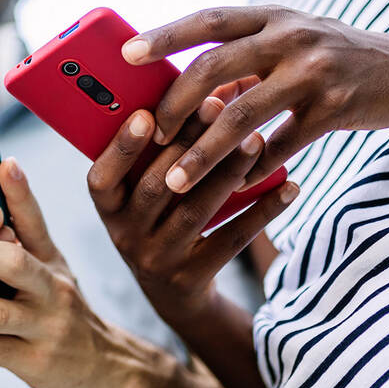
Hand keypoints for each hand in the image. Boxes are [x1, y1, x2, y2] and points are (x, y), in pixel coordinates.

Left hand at [0, 159, 125, 387]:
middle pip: (13, 263)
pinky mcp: (33, 362)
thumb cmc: (56, 306)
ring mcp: (44, 326)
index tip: (2, 163)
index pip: (34, 220)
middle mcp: (51, 287)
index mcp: (50, 258)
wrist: (103, 367)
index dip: (20, 192)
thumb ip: (17, 240)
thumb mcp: (49, 269)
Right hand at [86, 98, 297, 326]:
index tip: (147, 115)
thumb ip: (160, 151)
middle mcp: (126, 236)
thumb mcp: (143, 194)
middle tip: (218, 106)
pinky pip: (231, 240)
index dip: (121, 148)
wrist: (174, 295)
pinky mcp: (194, 278)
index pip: (101, 179)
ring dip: (226, 172)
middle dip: (187, 144)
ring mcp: (159, 260)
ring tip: (255, 139)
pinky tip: (287, 187)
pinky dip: (262, 211)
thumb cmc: (160, 221)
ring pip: (194, 211)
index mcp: (108, 210)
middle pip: (155, 187)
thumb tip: (205, 92)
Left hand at [123, 5, 388, 192]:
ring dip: (203, 153)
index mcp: (273, 16)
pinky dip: (253, 170)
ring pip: (242, 115)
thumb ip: (246, 59)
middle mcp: (291, 36)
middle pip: (215, 68)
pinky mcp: (335, 108)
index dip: (166, 34)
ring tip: (174, 180)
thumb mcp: (293, 42)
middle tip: (150, 133)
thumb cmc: (339, 58)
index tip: (127, 52)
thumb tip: (189, 94)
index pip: (209, 19)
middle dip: (175, 105)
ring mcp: (314, 72)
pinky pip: (281, 145)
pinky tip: (233, 188)